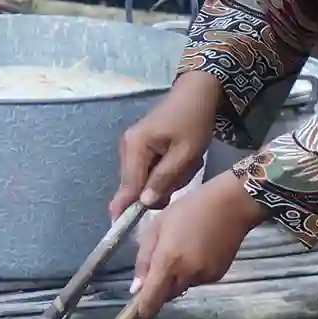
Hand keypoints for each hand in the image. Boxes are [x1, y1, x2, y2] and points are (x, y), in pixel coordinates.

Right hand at [116, 74, 224, 217]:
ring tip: (188, 161)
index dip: (127, 205)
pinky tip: (184, 157)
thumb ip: (164, 179)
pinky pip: (153, 168)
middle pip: (137, 183)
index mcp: (135, 146)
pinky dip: (169, 169)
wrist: (197, 94)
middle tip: (186, 171)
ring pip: (147, 177)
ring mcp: (134, 146)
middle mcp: (128, 146)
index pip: (129, 184)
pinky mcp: (143, 146)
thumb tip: (145, 203)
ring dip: (169, 177)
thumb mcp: (185, 154)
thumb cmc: (194, 122)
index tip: (120, 224)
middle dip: (161, 186)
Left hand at [131, 174, 263, 318]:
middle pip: (168, 293)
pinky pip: (199, 280)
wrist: (230, 206)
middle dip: (161, 286)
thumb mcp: (157, 227)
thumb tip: (137, 288)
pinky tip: (199, 252)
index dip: (144, 309)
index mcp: (168, 260)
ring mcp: (205, 276)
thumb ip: (144, 258)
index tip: (138, 317)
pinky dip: (194, 272)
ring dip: (178, 277)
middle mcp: (187, 273)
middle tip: (163, 263)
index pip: (152, 296)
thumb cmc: (188, 210)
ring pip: (183, 286)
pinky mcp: (218, 275)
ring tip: (184, 250)